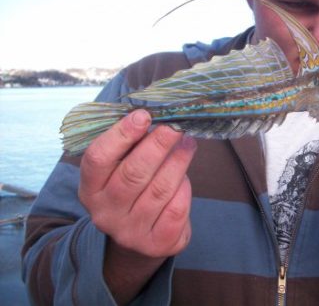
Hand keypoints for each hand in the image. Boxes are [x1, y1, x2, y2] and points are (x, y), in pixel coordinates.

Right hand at [78, 109, 195, 303]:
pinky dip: (184, 189)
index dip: (121, 135)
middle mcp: (105, 213)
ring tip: (188, 143)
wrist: (141, 239)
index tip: (143, 115)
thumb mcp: (121, 170)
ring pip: (159, 190)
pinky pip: (176, 209)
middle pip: (133, 174)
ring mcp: (130, 232)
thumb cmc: (133, 190)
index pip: (98, 159)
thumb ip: (131, 146)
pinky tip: (186, 176)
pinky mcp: (157, 243)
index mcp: (90, 189)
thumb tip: (154, 115)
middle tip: (175, 127)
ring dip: (178, 162)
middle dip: (157, 145)